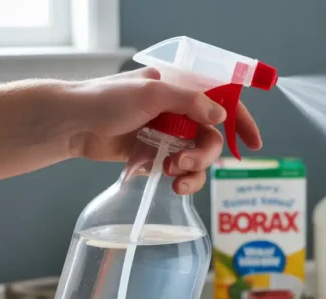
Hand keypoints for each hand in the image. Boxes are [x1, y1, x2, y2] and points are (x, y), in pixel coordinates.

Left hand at [65, 67, 262, 193]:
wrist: (71, 123)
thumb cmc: (106, 100)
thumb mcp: (152, 92)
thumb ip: (190, 102)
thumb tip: (221, 114)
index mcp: (181, 89)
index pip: (222, 101)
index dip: (241, 121)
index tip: (255, 143)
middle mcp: (178, 112)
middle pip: (212, 138)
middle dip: (204, 155)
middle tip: (184, 164)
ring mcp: (167, 135)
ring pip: (198, 158)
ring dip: (193, 170)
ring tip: (173, 175)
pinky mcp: (155, 155)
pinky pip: (180, 171)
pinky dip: (181, 179)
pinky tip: (169, 183)